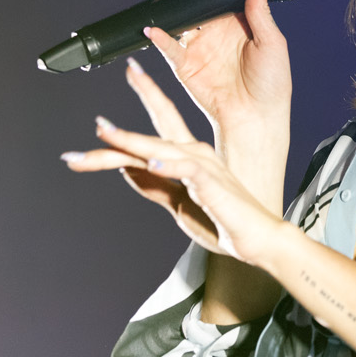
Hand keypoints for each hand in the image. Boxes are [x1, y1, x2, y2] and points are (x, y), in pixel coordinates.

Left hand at [61, 57, 286, 263]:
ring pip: (162, 148)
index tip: (102, 116)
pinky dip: (169, 166)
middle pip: (155, 132)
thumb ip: (153, 184)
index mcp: (188, 156)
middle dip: (127, 121)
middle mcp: (195, 154)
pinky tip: (150, 163)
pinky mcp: (213, 185)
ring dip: (132, 141)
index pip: (159, 126)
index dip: (134, 115)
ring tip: (106, 133)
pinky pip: (189, 171)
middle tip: (97, 118)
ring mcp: (204, 168)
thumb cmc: (223, 222)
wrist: (258, 241)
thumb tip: (126, 168)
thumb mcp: (178, 202)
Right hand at [146, 0, 291, 146]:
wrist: (256, 117)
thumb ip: (261, 12)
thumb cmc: (271, 84)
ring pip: (177, 14)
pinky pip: (168, 46)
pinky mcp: (185, 64)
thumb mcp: (273, 43)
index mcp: (240, 21)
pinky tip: (153, 25)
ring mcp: (199, 45)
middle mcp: (217, 29)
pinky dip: (158, 35)